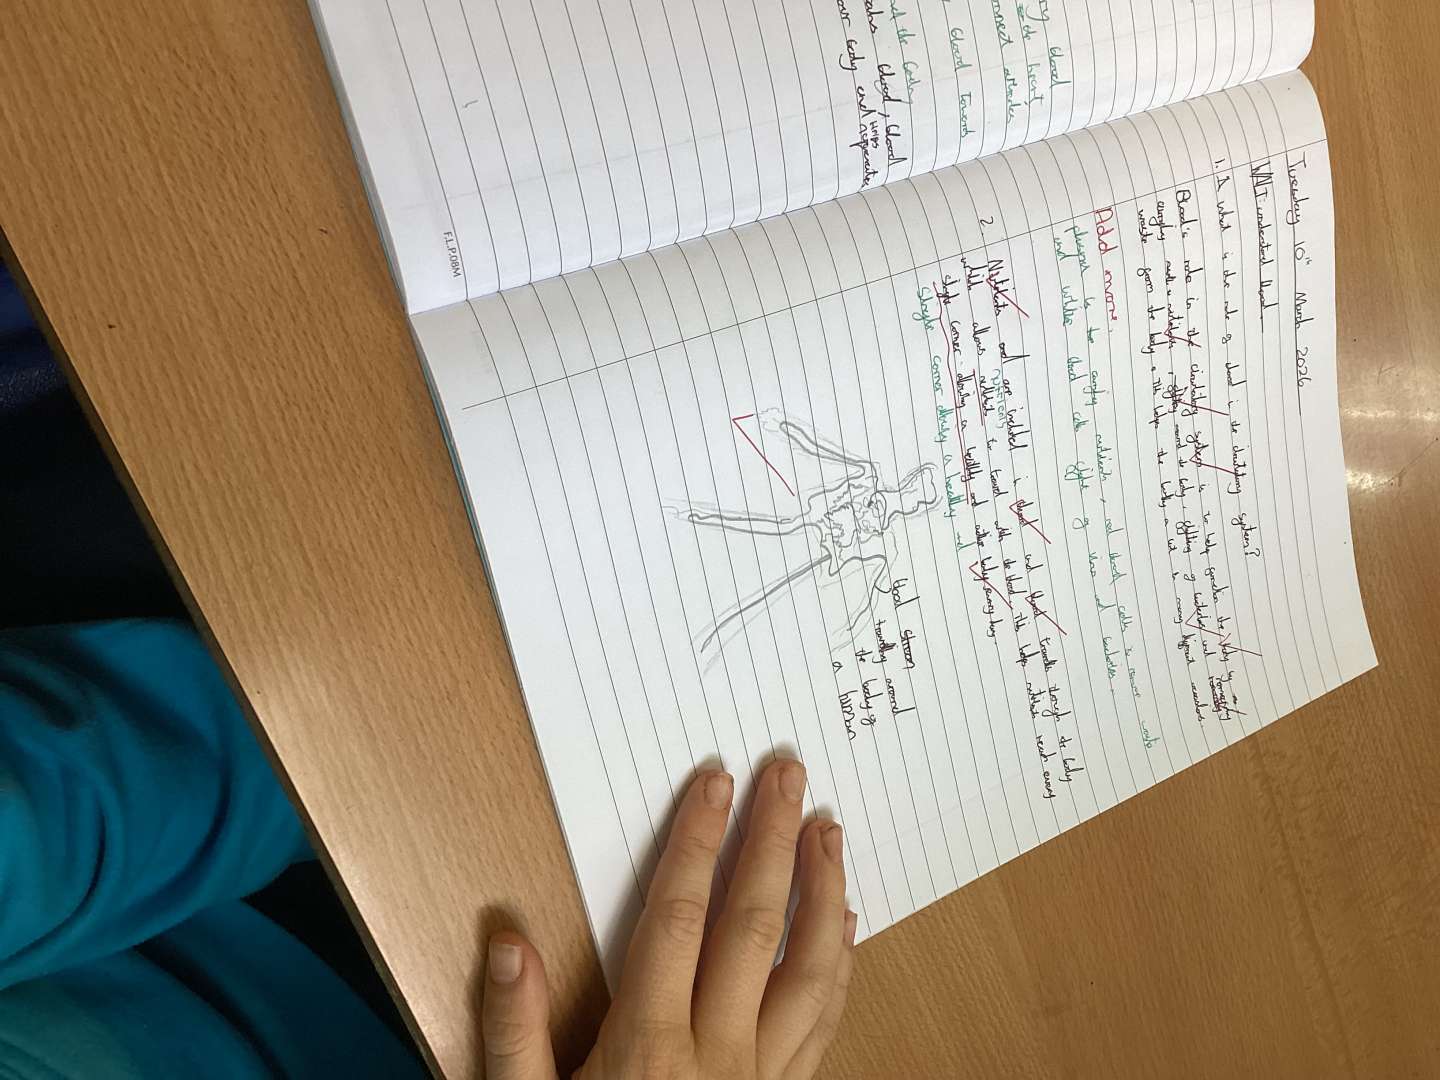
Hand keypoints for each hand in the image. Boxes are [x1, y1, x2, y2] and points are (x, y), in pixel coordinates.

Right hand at [481, 759, 855, 1078]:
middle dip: (772, 842)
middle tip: (790, 774)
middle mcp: (718, 1053)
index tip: (716, 783)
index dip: (697, 843)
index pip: (679, 918)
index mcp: (648, 1046)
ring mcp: (764, 1079)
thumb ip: (512, 1032)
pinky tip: (844, 924)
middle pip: (754, 926)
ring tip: (829, 830)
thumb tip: (507, 941)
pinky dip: (840, 964)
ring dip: (823, 892)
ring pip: (811, 970)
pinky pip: (826, 1023)